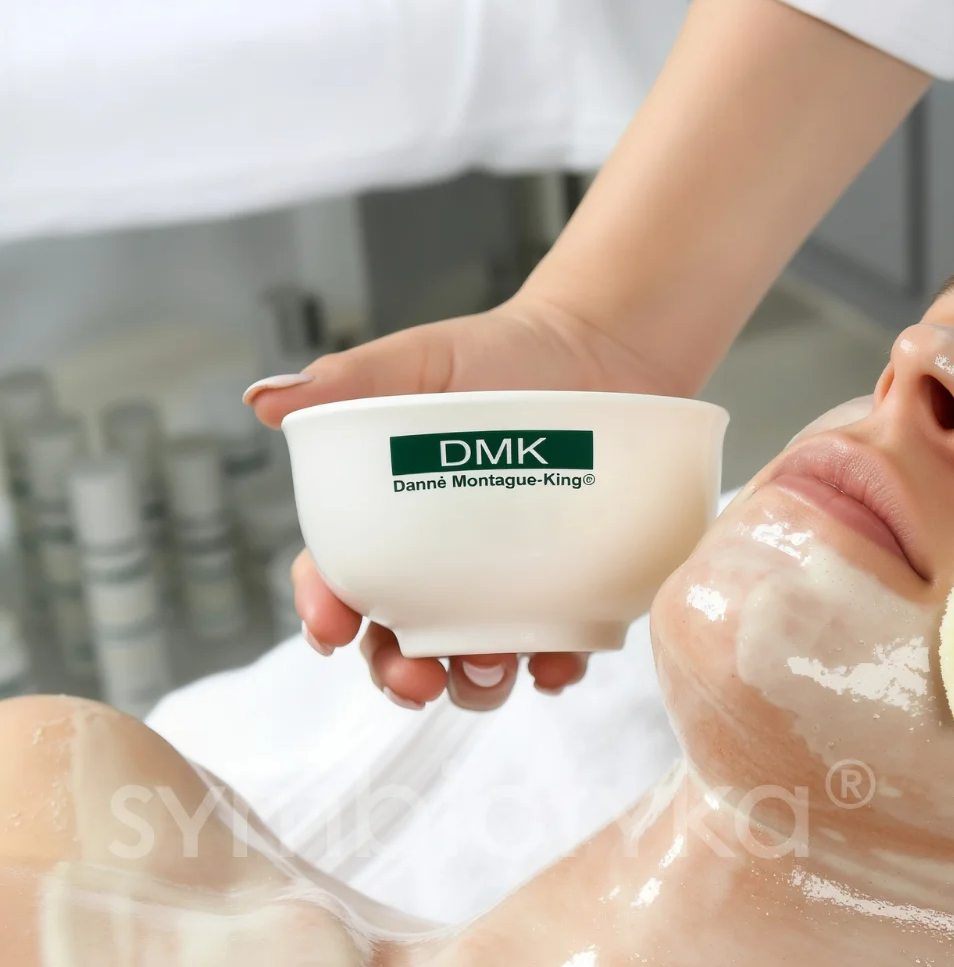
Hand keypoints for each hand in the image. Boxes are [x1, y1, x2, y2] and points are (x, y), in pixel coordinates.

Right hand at [249, 295, 684, 711]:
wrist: (606, 351)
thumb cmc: (502, 355)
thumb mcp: (420, 361)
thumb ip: (347, 380)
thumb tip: (264, 400)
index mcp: (390, 524)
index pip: (342, 582)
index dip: (326, 611)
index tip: (331, 627)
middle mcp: (444, 568)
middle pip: (402, 643)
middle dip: (397, 673)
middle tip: (412, 676)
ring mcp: (508, 586)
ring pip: (477, 662)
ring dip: (473, 684)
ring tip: (487, 669)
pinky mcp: (573, 590)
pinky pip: (559, 646)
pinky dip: (555, 666)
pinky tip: (557, 663)